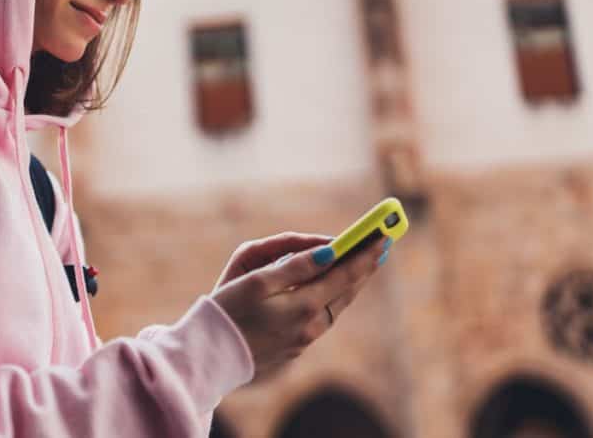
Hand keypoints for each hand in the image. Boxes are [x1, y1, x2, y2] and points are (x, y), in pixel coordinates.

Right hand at [212, 232, 391, 380]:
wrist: (209, 356)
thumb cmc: (228, 311)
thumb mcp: (257, 281)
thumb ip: (295, 266)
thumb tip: (329, 252)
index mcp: (303, 306)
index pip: (344, 275)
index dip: (364, 255)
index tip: (383, 237)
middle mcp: (310, 326)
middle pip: (346, 292)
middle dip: (363, 268)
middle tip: (381, 248)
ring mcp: (303, 340)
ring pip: (336, 307)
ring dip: (350, 284)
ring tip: (362, 266)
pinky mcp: (293, 347)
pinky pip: (322, 317)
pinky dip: (333, 298)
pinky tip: (333, 291)